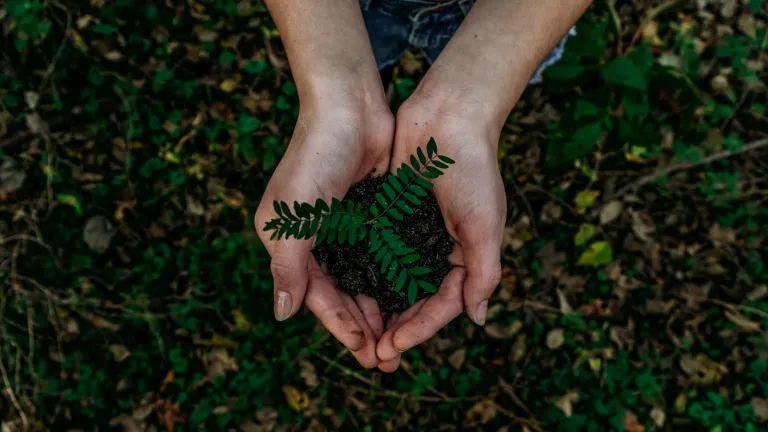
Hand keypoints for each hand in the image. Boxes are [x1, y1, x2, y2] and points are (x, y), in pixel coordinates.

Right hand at [255, 93, 393, 368]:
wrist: (349, 105)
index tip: (365, 352)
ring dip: (379, 309)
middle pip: (340, 294)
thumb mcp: (293, 216)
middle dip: (362, 326)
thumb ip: (288, 266)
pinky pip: (380, 256)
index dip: (340, 326)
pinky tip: (409, 299)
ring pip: (362, 280)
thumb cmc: (315, 157)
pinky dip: (392, 279)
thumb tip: (282, 315)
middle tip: (387, 359)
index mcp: (288, 242)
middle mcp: (314, 239)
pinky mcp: (369, 214)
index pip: (316, 295)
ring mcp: (343, 227)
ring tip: (399, 339)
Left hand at [375, 93, 505, 371]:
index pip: (442, 305)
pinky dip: (364, 274)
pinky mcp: (390, 215)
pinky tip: (346, 291)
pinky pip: (375, 253)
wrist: (448, 115)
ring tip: (358, 335)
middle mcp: (437, 250)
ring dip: (377, 309)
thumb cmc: (473, 168)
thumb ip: (483, 272)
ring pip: (392, 282)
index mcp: (464, 256)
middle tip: (373, 355)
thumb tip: (477, 319)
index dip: (420, 329)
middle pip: (415, 301)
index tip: (393, 346)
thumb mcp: (484, 223)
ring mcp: (412, 234)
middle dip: (396, 329)